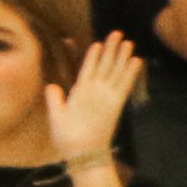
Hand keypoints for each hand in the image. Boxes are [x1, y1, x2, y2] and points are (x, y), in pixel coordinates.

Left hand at [55, 33, 143, 165]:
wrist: (81, 153)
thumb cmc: (67, 138)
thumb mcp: (56, 115)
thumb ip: (54, 99)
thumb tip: (51, 85)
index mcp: (80, 92)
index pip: (88, 69)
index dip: (93, 56)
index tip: (98, 43)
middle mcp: (95, 92)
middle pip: (105, 66)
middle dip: (111, 50)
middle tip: (118, 33)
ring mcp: (106, 96)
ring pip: (116, 71)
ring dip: (122, 57)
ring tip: (129, 42)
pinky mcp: (115, 103)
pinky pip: (124, 84)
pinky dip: (130, 73)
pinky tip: (136, 61)